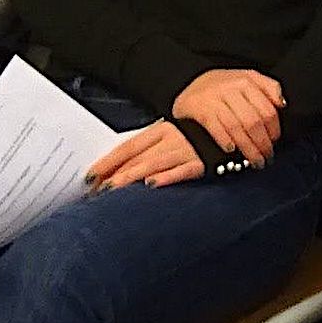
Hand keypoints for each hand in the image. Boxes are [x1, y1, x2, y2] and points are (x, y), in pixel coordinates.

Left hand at [87, 121, 204, 190]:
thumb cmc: (195, 140)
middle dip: (113, 175)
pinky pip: (182, 171)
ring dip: (131, 177)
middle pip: (137, 157)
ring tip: (113, 189)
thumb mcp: (169, 139)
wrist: (232, 134)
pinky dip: (167, 177)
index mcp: (160, 130)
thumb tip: (116, 171)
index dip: (107, 161)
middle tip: (96, 191)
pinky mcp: (202, 164)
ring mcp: (186, 151)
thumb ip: (147, 152)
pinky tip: (152, 184)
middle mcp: (171, 138)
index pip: (127, 147)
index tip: (89, 176)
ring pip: (153, 163)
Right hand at [172, 68, 282, 164]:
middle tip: (267, 157)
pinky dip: (226, 141)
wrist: (191, 85)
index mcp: (246, 81)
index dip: (274, 130)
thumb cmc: (224, 86)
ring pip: (236, 128)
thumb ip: (268, 87)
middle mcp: (230, 88)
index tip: (275, 142)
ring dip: (248, 148)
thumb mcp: (247, 78)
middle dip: (262, 144)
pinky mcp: (200, 109)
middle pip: (253, 121)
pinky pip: (216, 128)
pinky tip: (232, 150)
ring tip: (254, 161)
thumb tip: (282, 104)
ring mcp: (214, 99)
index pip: (267, 110)